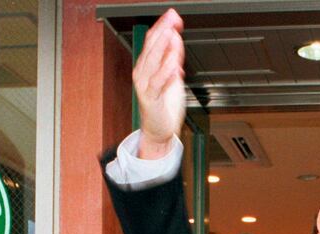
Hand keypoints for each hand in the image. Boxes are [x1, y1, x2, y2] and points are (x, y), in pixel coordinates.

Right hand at [133, 9, 185, 158]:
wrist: (159, 131)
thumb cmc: (164, 106)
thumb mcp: (172, 77)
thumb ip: (173, 58)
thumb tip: (176, 39)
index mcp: (146, 66)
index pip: (152, 41)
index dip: (163, 27)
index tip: (173, 16)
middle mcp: (143, 73)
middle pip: (151, 47)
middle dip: (163, 31)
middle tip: (173, 19)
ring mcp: (145, 86)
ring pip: (153, 62)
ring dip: (162, 47)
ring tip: (171, 35)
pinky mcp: (150, 99)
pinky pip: (158, 84)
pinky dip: (166, 74)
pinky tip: (174, 65)